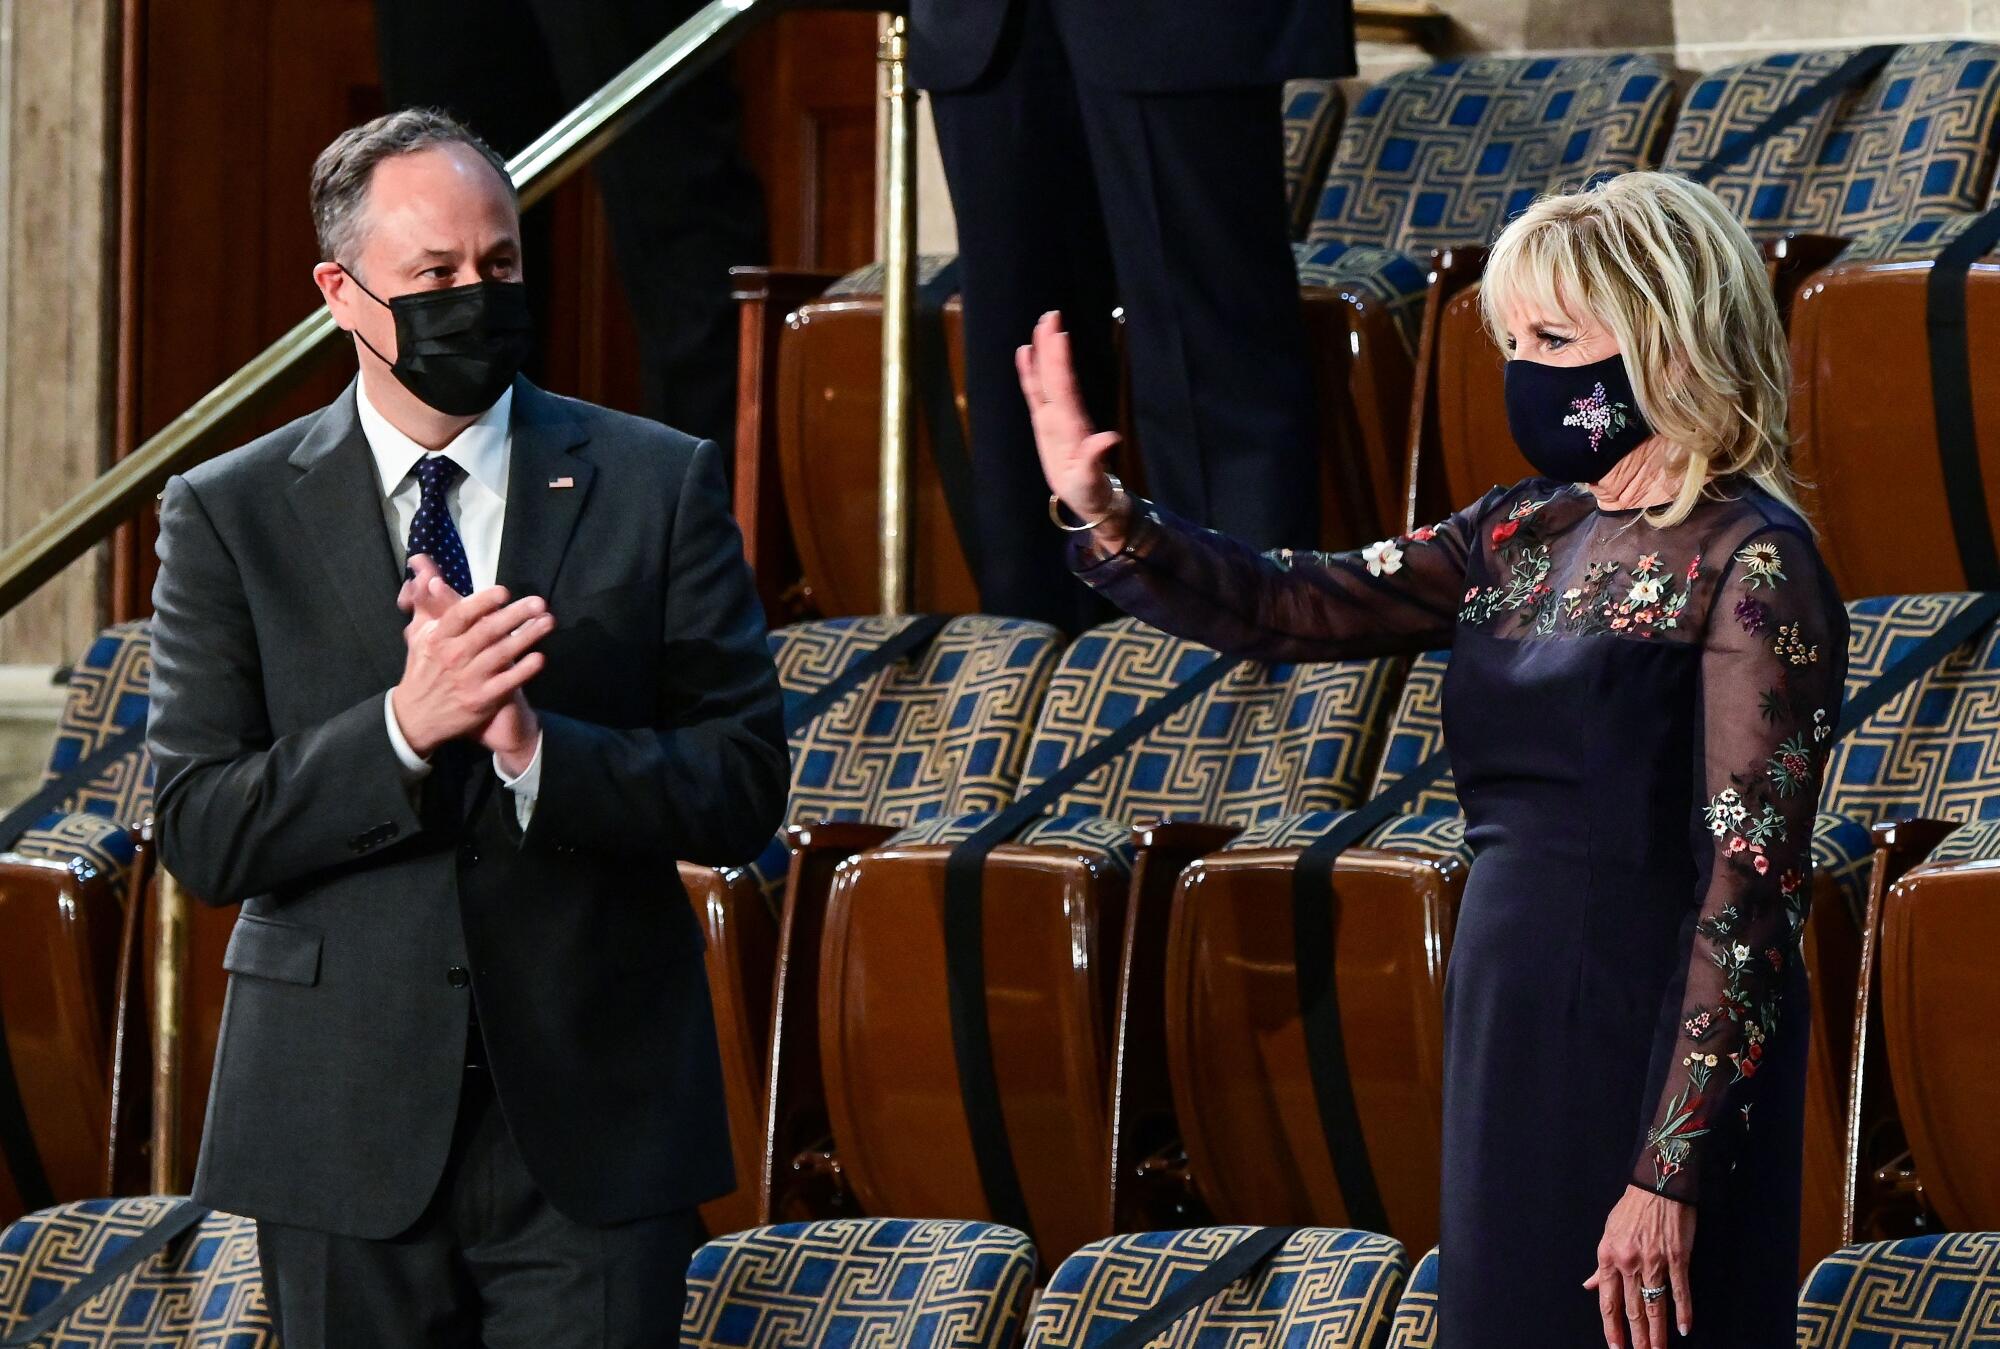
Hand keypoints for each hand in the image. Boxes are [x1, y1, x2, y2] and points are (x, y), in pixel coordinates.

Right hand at [392, 558, 551, 759]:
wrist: (416, 717)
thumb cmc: (423, 669)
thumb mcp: (420, 635)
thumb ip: (427, 603)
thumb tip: (426, 574)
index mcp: (438, 638)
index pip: (462, 615)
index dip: (483, 602)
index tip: (504, 592)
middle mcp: (453, 656)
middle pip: (488, 631)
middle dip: (515, 615)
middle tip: (538, 602)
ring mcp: (469, 679)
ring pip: (502, 653)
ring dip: (528, 636)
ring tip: (547, 622)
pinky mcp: (482, 699)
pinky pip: (507, 682)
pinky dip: (524, 670)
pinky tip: (540, 657)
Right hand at [1015, 311, 1125, 546]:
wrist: (1090, 497)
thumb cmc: (1090, 490)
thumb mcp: (1091, 479)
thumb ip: (1097, 458)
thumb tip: (1110, 438)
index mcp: (1070, 426)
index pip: (1063, 387)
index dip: (1059, 361)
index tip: (1059, 333)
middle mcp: (1063, 416)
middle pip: (1056, 375)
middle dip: (1053, 346)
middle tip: (1050, 315)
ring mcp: (1055, 418)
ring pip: (1047, 380)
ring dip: (1044, 353)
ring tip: (1040, 326)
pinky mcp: (1046, 423)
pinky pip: (1036, 393)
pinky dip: (1030, 373)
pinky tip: (1026, 353)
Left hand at [1585, 1185, 1695, 1347]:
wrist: (1658, 1186)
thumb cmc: (1631, 1208)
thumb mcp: (1608, 1233)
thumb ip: (1602, 1265)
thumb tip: (1590, 1286)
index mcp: (1608, 1256)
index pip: (1608, 1301)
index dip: (1611, 1327)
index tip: (1615, 1347)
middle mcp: (1629, 1262)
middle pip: (1632, 1309)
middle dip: (1637, 1337)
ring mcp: (1654, 1262)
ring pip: (1654, 1305)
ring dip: (1657, 1332)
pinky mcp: (1678, 1258)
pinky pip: (1680, 1291)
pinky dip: (1683, 1312)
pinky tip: (1683, 1329)